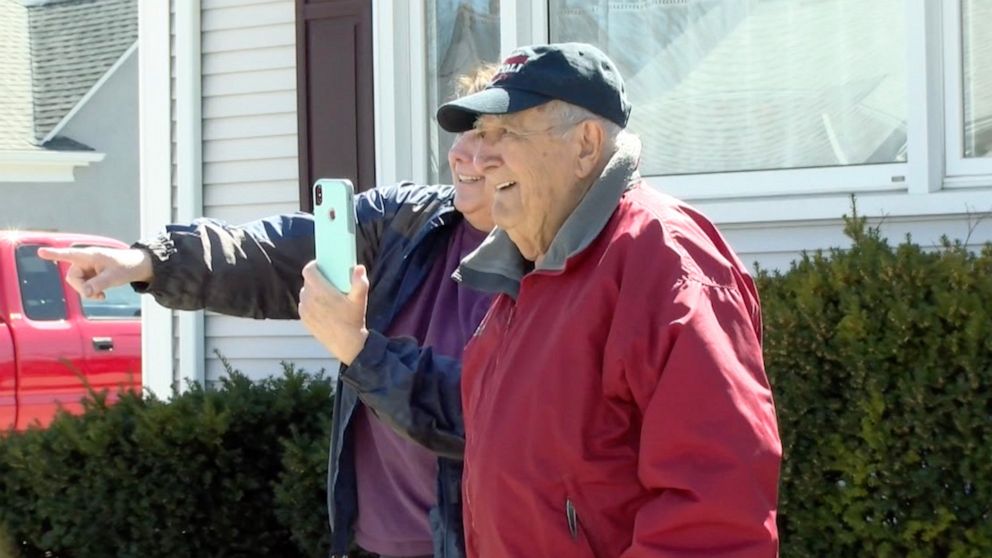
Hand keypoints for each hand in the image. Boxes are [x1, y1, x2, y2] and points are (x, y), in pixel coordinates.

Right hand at [37, 247, 152, 300]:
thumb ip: (98, 284)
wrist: (138, 266)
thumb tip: (85, 292)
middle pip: (72, 276)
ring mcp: (88, 268)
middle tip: (95, 295)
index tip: (41, 252)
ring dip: (87, 292)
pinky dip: (91, 292)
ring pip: (78, 283)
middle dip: (81, 288)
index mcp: (90, 255)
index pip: (69, 254)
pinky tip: (101, 296)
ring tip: (101, 296)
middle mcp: (85, 260)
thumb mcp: (114, 277)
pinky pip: (84, 285)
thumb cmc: (127, 266)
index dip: (54, 254)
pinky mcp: (91, 274)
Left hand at [298, 262, 369, 365]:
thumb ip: (360, 282)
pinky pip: (304, 305)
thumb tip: (359, 268)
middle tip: (328, 280)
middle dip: (316, 279)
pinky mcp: (304, 319)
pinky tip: (320, 306)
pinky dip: (310, 303)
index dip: (314, 265)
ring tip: (324, 294)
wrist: (346, 344)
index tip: (321, 265)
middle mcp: (309, 299)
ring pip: (304, 293)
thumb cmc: (353, 320)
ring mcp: (305, 310)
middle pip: (307, 281)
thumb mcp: (359, 300)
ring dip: (312, 291)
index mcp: (320, 291)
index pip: (308, 271)